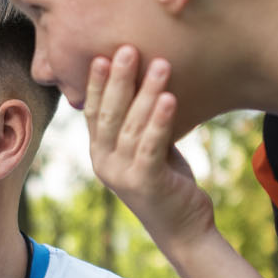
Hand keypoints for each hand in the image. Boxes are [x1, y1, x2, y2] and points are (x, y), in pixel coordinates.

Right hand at [82, 46, 212, 249]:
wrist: (184, 229)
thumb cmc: (167, 184)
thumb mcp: (147, 150)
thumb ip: (138, 125)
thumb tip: (145, 84)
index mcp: (100, 153)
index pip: (93, 112)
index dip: (96, 83)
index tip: (102, 54)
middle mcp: (104, 164)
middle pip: (108, 114)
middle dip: (118, 79)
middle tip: (128, 48)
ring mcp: (123, 175)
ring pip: (131, 126)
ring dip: (145, 92)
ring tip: (160, 64)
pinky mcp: (146, 183)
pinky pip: (151, 145)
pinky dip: (160, 120)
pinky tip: (169, 98)